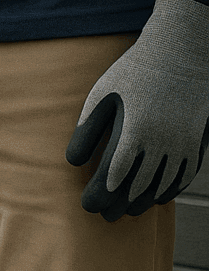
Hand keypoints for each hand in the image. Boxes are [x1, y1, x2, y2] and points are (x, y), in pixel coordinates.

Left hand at [66, 0, 208, 220]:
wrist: (182, 54)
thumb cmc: (134, 73)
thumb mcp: (102, 95)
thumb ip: (87, 129)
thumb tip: (73, 163)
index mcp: (134, 131)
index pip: (113, 174)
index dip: (100, 194)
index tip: (87, 206)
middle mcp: (161, 141)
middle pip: (137, 185)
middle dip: (119, 204)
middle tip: (104, 216)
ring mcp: (182, 143)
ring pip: (163, 183)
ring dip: (144, 201)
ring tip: (128, 211)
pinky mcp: (196, 140)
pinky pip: (185, 174)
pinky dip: (170, 190)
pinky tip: (158, 198)